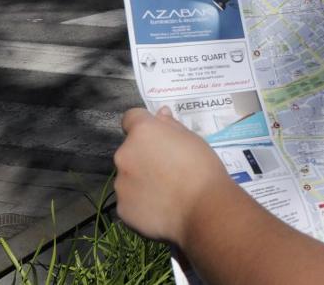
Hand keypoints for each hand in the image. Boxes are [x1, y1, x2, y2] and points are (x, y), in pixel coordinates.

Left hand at [114, 107, 238, 244]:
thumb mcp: (193, 139)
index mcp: (142, 133)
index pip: (131, 118)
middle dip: (144, 156)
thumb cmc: (202, 167)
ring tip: (167, 193)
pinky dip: (141, 202)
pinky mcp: (122, 208)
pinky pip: (129, 200)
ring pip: (128, 177)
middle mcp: (124, 155)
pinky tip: (161, 208)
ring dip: (141, 180)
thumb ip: (171, 126)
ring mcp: (120, 183)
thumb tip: (160, 115)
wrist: (203, 209)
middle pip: (129, 151)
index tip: (158, 137)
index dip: (144, 125)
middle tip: (168, 169)